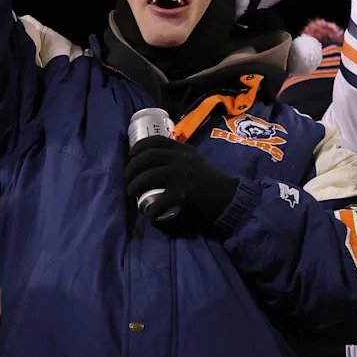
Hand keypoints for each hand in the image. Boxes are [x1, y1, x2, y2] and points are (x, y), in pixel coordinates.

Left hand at [124, 136, 239, 234]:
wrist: (228, 197)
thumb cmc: (209, 180)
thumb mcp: (194, 160)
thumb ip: (178, 157)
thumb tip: (154, 162)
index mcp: (183, 149)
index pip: (156, 140)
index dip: (139, 147)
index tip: (131, 155)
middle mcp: (181, 158)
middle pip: (148, 157)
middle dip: (132, 167)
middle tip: (128, 177)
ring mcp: (181, 174)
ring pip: (149, 176)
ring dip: (135, 185)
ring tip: (131, 193)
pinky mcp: (183, 193)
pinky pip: (160, 201)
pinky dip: (151, 210)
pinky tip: (149, 215)